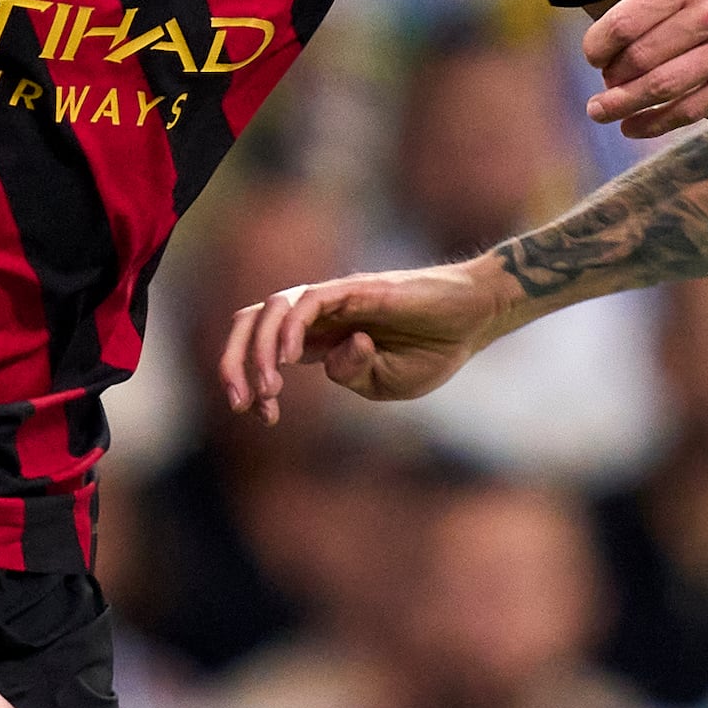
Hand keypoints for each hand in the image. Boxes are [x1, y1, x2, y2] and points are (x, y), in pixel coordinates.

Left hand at [215, 262, 518, 415]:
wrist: (474, 319)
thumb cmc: (433, 350)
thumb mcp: (385, 383)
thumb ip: (350, 377)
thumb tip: (327, 358)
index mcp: (318, 341)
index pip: (262, 350)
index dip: (251, 383)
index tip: (264, 417)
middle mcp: (317, 316)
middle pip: (250, 324)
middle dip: (233, 362)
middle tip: (240, 403)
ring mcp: (334, 299)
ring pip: (271, 310)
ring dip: (259, 350)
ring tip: (270, 389)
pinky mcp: (355, 289)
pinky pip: (309, 301)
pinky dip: (291, 327)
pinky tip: (291, 359)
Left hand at [584, 0, 707, 135]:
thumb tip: (612, 36)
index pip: (627, 22)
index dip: (598, 46)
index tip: (592, 54)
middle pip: (641, 58)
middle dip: (611, 77)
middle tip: (602, 83)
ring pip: (664, 87)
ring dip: (622, 105)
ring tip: (600, 111)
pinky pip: (696, 107)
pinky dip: (658, 122)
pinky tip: (633, 127)